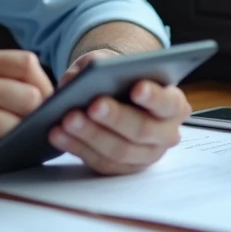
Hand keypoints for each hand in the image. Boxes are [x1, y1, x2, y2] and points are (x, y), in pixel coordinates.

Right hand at [0, 48, 53, 174]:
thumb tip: (41, 95)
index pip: (28, 64)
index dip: (44, 85)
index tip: (43, 102)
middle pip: (31, 97)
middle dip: (35, 116)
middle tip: (28, 128)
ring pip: (18, 127)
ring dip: (18, 139)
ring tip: (7, 142)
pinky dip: (1, 154)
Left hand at [50, 49, 191, 175]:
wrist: (113, 98)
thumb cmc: (116, 78)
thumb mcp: (108, 62)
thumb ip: (96, 65)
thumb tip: (75, 81)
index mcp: (173, 104)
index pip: (169, 102)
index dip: (154, 97)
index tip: (136, 88)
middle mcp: (165, 134)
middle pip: (143, 130)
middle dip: (116, 118)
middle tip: (93, 105)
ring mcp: (145, 155)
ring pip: (120, 151)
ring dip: (91, 135)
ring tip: (67, 119)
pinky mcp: (122, 169)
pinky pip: (100, 162)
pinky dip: (77, 147)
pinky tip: (57, 134)